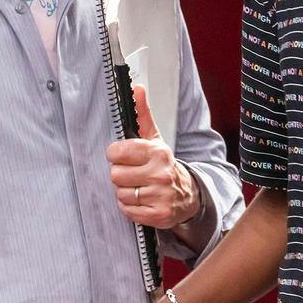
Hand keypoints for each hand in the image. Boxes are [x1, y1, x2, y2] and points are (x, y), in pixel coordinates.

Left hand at [107, 85, 197, 228]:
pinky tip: (142, 201)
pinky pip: (128, 211)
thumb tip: (136, 88)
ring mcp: (160, 195)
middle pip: (115, 175)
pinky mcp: (158, 214)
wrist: (187, 194)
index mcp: (157, 152)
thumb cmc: (163, 165)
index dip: (116, 155)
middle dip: (121, 176)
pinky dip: (131, 208)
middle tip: (133, 174)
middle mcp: (160, 173)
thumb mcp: (154, 139)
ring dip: (126, 193)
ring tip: (138, 188)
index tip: (122, 156)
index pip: (117, 152)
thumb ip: (142, 115)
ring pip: (121, 194)